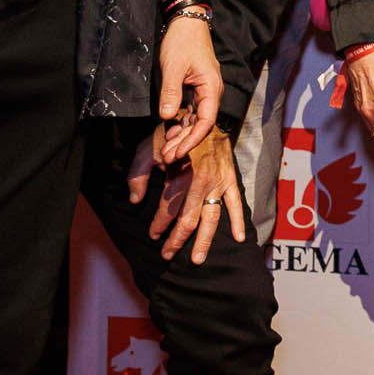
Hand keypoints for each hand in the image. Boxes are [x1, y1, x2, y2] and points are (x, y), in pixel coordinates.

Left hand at [144, 127, 245, 263]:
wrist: (203, 116)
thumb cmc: (173, 134)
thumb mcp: (148, 149)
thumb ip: (137, 175)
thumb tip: (135, 200)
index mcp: (181, 175)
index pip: (168, 208)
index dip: (158, 224)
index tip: (152, 234)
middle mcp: (201, 182)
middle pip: (189, 218)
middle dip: (177, 239)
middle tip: (167, 254)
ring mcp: (219, 182)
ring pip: (211, 217)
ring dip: (204, 240)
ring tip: (198, 258)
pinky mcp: (230, 180)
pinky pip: (235, 203)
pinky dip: (238, 221)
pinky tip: (238, 238)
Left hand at [156, 15, 221, 162]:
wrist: (186, 23)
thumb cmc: (183, 42)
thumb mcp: (173, 67)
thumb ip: (171, 93)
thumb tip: (168, 116)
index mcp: (211, 88)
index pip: (205, 122)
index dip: (192, 140)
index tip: (178, 152)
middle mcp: (211, 93)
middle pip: (200, 125)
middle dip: (184, 142)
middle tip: (167, 157)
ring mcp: (203, 92)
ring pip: (194, 121)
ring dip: (181, 136)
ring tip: (166, 150)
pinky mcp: (194, 90)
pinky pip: (190, 112)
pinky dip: (180, 124)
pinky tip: (169, 133)